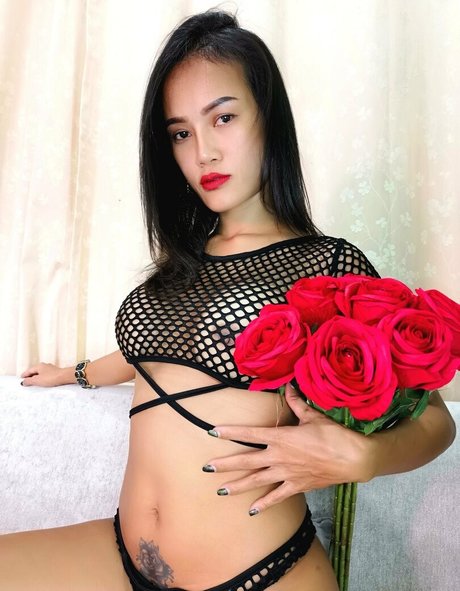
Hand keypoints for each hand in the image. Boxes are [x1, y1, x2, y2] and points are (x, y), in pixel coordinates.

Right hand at [21, 363, 70, 386]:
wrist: (65, 377)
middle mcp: (44, 366)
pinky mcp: (55, 372)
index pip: (29, 370)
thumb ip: (29, 381)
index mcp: (38, 366)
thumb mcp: (37, 381)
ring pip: (40, 373)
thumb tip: (23, 382)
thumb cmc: (51, 378)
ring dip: (36, 377)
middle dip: (30, 376)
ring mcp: (50, 368)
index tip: (21, 378)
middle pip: (34, 371)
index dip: (24, 375)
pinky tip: (43, 382)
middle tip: (26, 381)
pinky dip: (42, 378)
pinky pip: (45, 375)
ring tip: (33, 382)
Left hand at [204, 383, 372, 513]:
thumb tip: (289, 386)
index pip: (249, 432)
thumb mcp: (313, 416)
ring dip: (238, 486)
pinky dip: (264, 504)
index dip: (230, 431)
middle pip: (247, 460)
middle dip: (226, 464)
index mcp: (281, 437)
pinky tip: (252, 510)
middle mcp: (279, 456)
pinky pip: (277, 496)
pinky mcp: (296, 486)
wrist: (353, 459)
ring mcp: (286, 473)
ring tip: (221, 491)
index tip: (212, 431)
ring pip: (257, 480)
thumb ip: (297, 403)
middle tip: (207, 467)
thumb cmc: (333, 435)